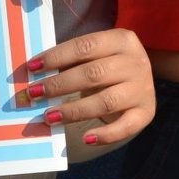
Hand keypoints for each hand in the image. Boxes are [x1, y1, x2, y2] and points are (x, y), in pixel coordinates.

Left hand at [25, 28, 153, 145]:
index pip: (84, 46)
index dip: (56, 57)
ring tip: (49, 117)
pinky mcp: (147, 112)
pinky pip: (126, 127)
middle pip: (93, 74)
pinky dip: (105, 134)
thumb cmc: (109, 65)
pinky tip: (85, 138)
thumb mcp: (96, 55)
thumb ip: (71, 61)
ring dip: (74, 110)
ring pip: (105, 101)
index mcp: (122, 40)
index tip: (32, 68)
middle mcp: (136, 62)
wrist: (142, 79)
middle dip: (59, 85)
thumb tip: (34, 74)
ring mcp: (143, 88)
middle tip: (34, 94)